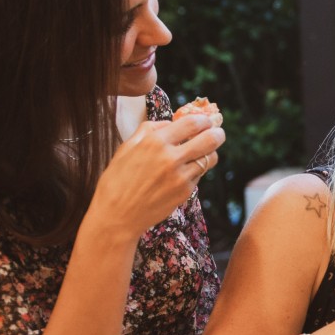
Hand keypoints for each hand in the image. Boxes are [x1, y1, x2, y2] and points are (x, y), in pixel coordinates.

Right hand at [90, 114, 224, 234]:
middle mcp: (170, 157)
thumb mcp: (126, 147)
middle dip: (218, 134)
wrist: (116, 215)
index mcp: (154, 142)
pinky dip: (196, 170)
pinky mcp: (185, 192)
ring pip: (210, 158)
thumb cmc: (117, 180)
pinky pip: (199, 175)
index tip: (207, 120)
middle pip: (210, 139)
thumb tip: (170, 122)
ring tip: (203, 152)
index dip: (204, 120)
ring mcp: (180, 176)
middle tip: (217, 133)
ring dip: (209, 153)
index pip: (192, 123)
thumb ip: (149, 130)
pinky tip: (185, 171)